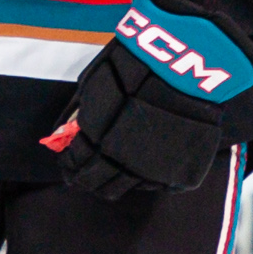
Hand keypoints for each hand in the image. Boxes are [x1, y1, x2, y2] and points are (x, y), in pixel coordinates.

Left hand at [40, 0, 244, 200]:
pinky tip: (138, 172)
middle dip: (85, 178)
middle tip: (83, 176)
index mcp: (97, 137)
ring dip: (110, 184)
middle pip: (95, 181)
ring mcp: (150, 169)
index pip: (75, 161)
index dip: (69, 163)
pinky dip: (142, 180)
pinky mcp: (177, 171)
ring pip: (123, 188)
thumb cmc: (137, 65)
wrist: (186, 66)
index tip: (68, 163)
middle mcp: (121, 159)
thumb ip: (81, 113)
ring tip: (107, 178)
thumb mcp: (96, 83)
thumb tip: (66, 132)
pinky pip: (153, 185)